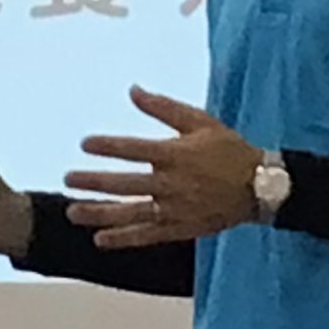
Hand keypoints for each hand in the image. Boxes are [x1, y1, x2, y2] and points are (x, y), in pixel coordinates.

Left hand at [65, 87, 260, 248]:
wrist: (260, 186)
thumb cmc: (228, 149)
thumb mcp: (199, 121)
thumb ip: (163, 108)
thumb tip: (132, 90)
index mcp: (175, 154)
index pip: (133, 150)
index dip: (107, 146)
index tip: (84, 144)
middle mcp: (171, 184)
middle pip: (125, 183)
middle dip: (94, 181)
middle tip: (68, 178)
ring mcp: (175, 209)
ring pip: (130, 213)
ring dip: (100, 213)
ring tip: (73, 211)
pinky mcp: (180, 229)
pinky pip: (147, 236)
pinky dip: (123, 239)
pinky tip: (101, 239)